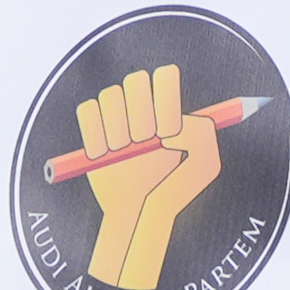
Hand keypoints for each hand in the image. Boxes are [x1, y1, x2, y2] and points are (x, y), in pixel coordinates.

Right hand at [77, 63, 224, 289]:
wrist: (139, 214)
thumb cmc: (173, 190)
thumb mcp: (203, 166)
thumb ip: (203, 135)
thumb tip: (178, 119)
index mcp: (169, 108)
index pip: (165, 76)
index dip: (164, 100)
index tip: (167, 132)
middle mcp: (142, 105)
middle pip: (135, 79)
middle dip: (140, 112)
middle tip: (145, 142)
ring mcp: (115, 115)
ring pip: (109, 94)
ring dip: (116, 127)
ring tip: (124, 154)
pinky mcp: (92, 129)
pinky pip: (87, 110)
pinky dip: (93, 132)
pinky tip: (103, 156)